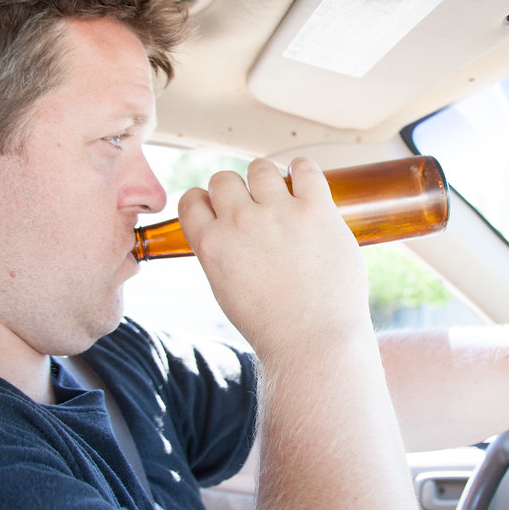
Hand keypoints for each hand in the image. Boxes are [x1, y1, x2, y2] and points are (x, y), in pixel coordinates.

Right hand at [177, 157, 372, 359]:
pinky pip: (304, 168)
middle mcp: (240, 222)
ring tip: (282, 195)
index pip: (192, 199)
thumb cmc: (273, 326)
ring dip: (268, 178)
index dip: (206, 201)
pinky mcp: (316, 209)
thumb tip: (229, 233)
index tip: (220, 208)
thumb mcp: (226, 291)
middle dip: (237, 191)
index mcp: (212, 244)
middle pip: (224, 179)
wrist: (313, 341)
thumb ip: (222, 256)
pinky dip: (302, 170)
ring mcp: (279, 212)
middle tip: (256, 208)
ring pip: (261, 168)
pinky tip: (304, 181)